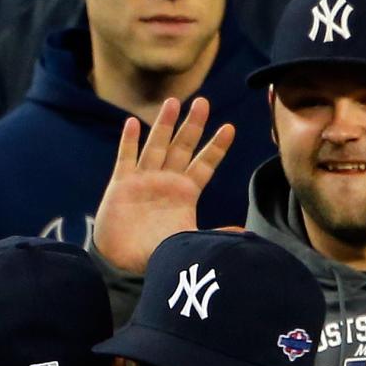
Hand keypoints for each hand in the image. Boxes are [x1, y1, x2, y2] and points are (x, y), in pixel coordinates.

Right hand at [92, 96, 235, 273]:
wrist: (126, 263)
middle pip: (182, 147)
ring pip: (156, 145)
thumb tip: (243, 234)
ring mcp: (144, 180)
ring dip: (163, 124)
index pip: (205, 164)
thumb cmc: (160, 253)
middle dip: (192, 125)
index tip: (229, 128)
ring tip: (172, 102)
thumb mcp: (191, 241)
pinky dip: (129, 141)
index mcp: (186, 193)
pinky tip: (131, 123)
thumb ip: (214, 234)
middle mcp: (166, 181)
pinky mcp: (122, 185)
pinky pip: (126, 158)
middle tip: (203, 102)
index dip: (216, 147)